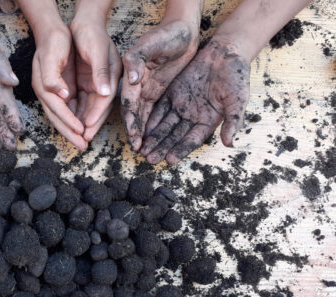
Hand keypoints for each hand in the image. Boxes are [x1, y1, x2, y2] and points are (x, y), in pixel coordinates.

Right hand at [31, 26, 86, 148]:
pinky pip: (69, 108)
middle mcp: (47, 92)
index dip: (69, 121)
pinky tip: (83, 127)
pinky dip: (75, 119)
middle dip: (70, 133)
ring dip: (73, 129)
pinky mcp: (62, 89)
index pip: (58, 109)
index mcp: (44, 86)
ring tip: (83, 142)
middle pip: (58, 118)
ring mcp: (54, 92)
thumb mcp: (51, 56)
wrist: (52, 30)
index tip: (81, 132)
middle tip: (82, 146)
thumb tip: (62, 95)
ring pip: (63, 116)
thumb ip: (53, 78)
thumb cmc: (53, 41)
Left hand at [69, 20, 121, 142]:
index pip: (104, 100)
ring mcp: (96, 83)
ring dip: (83, 122)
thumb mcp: (97, 51)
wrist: (85, 22)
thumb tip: (105, 92)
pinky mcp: (87, 82)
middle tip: (83, 140)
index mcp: (112, 75)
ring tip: (77, 137)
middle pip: (98, 108)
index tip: (88, 127)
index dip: (96, 115)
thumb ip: (101, 72)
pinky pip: (82, 101)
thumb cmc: (91, 34)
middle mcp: (105, 82)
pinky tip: (71, 123)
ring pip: (90, 107)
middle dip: (91, 125)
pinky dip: (77, 112)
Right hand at [121, 20, 198, 150]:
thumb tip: (130, 79)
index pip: (129, 103)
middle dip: (135, 132)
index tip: (133, 137)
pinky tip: (155, 137)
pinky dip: (153, 124)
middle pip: (134, 113)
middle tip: (138, 150)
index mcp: (132, 74)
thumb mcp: (150, 43)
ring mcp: (148, 88)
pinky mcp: (159, 90)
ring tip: (145, 149)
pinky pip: (155, 111)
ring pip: (144, 115)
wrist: (184, 29)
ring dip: (143, 132)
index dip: (131, 121)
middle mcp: (137, 84)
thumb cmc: (167, 33)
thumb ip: (137, 59)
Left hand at [139, 38, 250, 163]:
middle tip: (149, 159)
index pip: (191, 140)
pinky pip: (160, 109)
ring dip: (153, 138)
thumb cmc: (237, 77)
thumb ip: (233, 121)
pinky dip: (151, 119)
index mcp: (208, 122)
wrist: (226, 53)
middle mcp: (192, 117)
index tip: (170, 160)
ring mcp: (181, 106)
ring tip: (142, 150)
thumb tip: (229, 144)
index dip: (180, 150)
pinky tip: (141, 129)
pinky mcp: (172, 93)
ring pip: (164, 125)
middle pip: (174, 136)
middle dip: (162, 148)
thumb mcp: (238, 99)